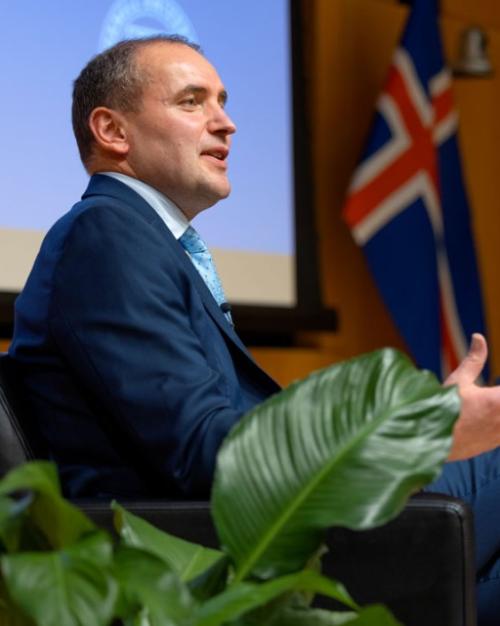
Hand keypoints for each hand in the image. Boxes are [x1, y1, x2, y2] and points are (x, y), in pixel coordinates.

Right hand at [446, 333, 499, 460]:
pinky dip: (498, 422)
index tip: (497, 387)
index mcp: (496, 401)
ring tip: (492, 404)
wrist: (428, 442)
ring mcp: (499, 436)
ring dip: (499, 409)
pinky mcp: (494, 444)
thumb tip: (478, 336)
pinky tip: (489, 416)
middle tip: (493, 393)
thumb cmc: (440, 408)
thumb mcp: (457, 380)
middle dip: (499, 396)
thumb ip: (474, 359)